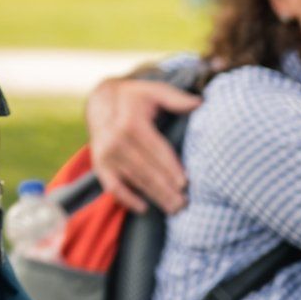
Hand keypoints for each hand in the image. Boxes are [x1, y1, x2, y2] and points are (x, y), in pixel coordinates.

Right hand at [85, 77, 201, 213]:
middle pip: (146, 169)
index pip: (155, 150)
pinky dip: (126, 199)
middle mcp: (115, 140)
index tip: (185, 184)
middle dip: (166, 189)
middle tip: (184, 204)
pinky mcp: (100, 165)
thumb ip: (176, 98)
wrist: (101, 102)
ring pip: (134, 180)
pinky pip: (113, 187)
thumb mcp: (154, 91)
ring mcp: (106, 154)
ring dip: (154, 196)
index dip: (171, 167)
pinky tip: (144, 208)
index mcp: (130, 122)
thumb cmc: (136, 98)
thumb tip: (200, 103)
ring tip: (174, 208)